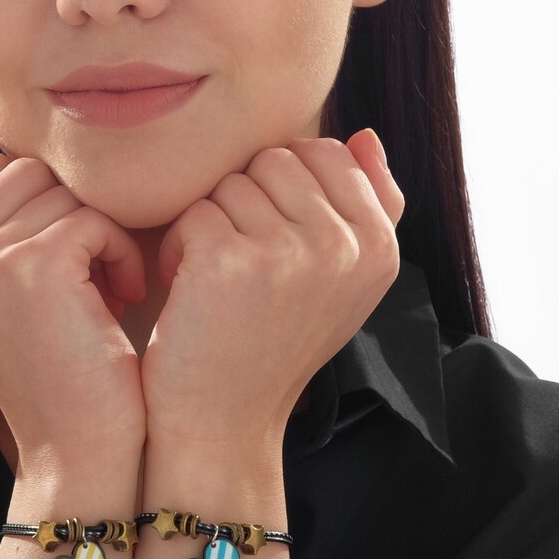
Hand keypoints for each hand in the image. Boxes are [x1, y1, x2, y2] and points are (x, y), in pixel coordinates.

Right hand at [0, 127, 147, 471]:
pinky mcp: (27, 266)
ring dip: (98, 236)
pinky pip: (96, 217)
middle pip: (27, 171)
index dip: (39, 208)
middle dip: (68, 217)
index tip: (52, 268)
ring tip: (98, 292)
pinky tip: (119, 298)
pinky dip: (122, 254)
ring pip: (64, 191)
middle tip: (82, 280)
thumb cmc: (54, 355)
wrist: (78, 448)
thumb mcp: (4, 276)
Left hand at [141, 130, 401, 451]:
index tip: (275, 240)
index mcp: (379, 247)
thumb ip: (366, 206)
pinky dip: (180, 246)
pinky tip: (189, 288)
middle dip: (247, 201)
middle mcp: (344, 247)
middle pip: (275, 160)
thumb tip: (365, 134)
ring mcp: (291, 253)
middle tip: (242, 260)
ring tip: (217, 276)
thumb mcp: (342, 280)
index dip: (284, 188)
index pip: (327, 153)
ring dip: (212, 222)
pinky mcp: (232, 261)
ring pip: (231, 182)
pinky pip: (195, 210)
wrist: (224, 423)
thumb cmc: (276, 340)